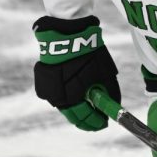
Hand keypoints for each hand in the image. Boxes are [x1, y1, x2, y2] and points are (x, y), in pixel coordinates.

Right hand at [32, 15, 120, 130]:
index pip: (85, 119)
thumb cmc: (88, 53)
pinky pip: (55, 94)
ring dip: (76, 107)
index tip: (104, 122)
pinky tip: (75, 91)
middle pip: (73, 116)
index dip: (96, 122)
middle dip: (86, 118)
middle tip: (96, 117)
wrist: (65, 33)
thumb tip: (114, 104)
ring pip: (64, 106)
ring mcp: (47, 91)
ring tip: (88, 104)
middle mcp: (57, 99)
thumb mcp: (104, 73)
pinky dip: (66, 95)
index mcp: (72, 99)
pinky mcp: (42, 82)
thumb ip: (110, 92)